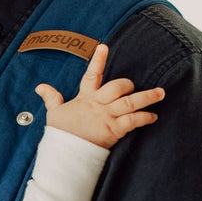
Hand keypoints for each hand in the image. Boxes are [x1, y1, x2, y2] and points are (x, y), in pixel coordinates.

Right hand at [35, 43, 163, 149]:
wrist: (65, 153)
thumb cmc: (61, 132)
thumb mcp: (55, 112)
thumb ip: (52, 97)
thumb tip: (40, 87)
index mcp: (85, 98)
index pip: (91, 75)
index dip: (98, 60)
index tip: (104, 47)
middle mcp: (98, 105)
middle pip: (117, 87)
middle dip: (128, 85)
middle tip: (133, 86)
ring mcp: (107, 117)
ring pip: (130, 102)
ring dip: (147, 97)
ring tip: (160, 93)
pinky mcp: (114, 131)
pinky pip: (133, 121)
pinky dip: (145, 118)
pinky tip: (153, 117)